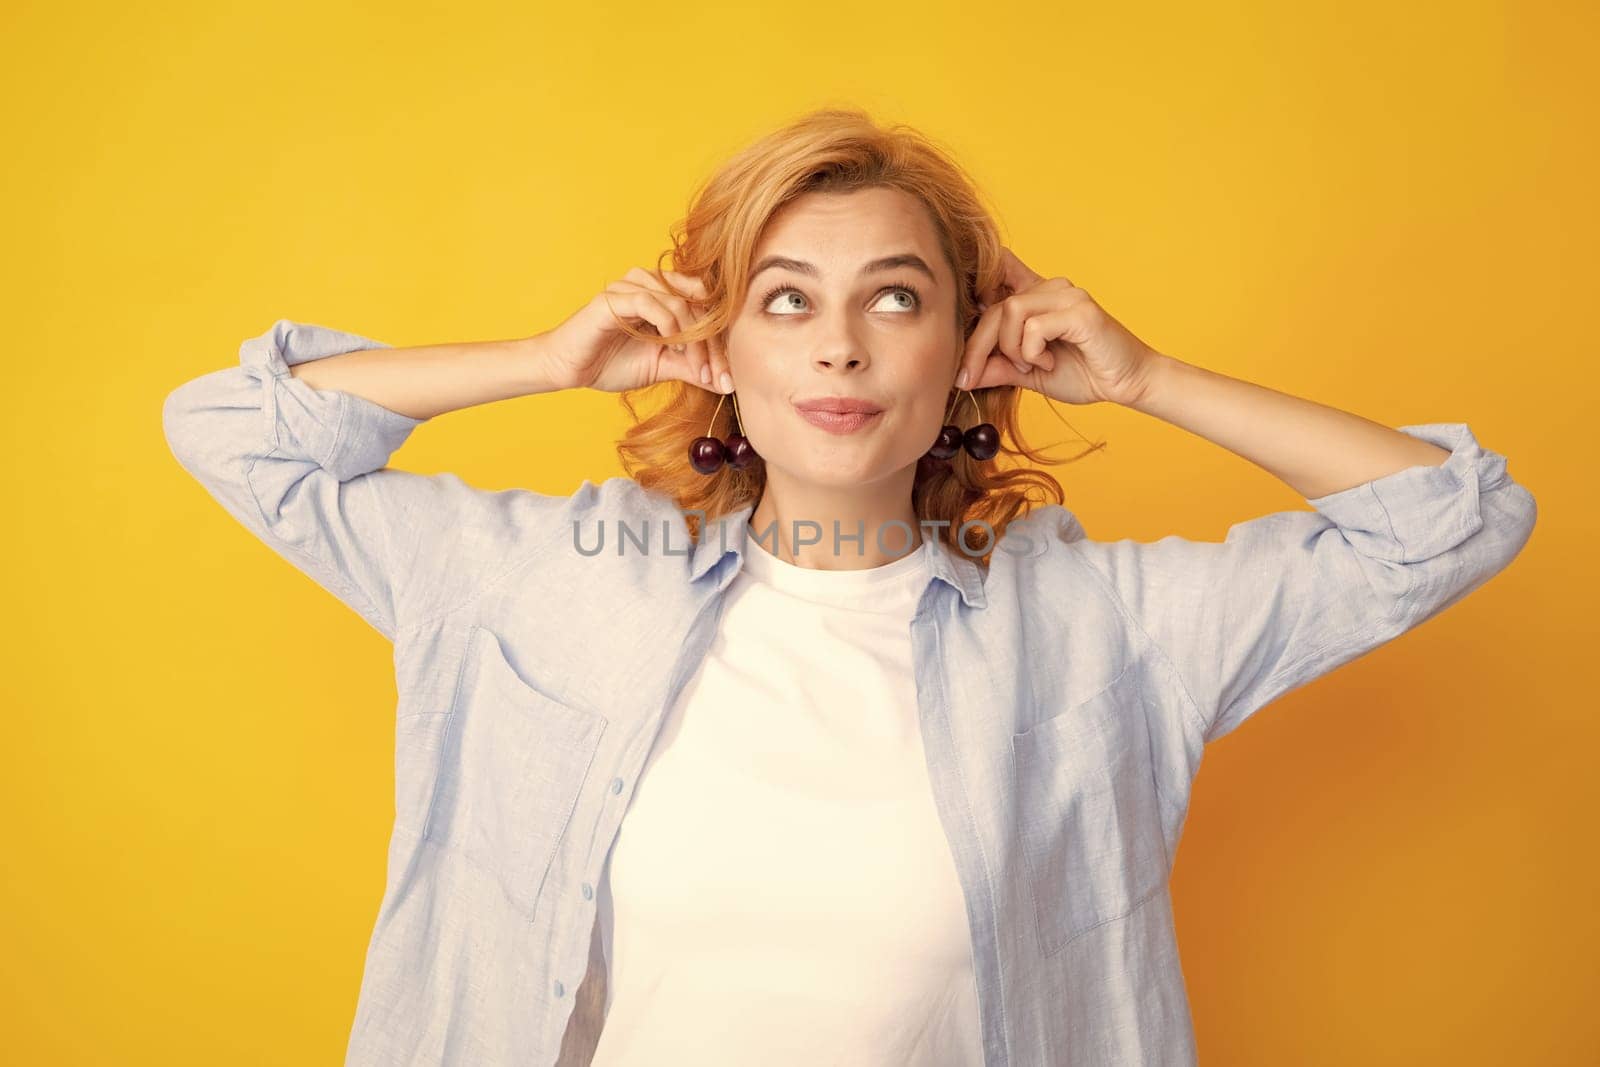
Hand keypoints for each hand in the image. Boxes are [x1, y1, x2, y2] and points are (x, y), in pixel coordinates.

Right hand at [536, 268, 729, 393]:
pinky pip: (651, 304)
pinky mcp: (614, 298)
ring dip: (694, 340)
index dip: (720, 342)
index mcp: (664, 294)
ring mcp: (632, 287)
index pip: (706, 309)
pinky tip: (672, 350)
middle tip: (717, 376)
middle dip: (712, 345)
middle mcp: (650, 284)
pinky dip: (669, 328)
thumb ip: (693, 368)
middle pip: (698, 305)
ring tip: (696, 369)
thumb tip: (726, 382)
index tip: (727, 377)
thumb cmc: (611, 362)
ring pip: (680, 304)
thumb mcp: (663, 366)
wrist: (570, 369)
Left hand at [957, 247, 1161, 406]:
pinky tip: (1048, 363)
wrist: (1127, 383)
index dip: (972, 280)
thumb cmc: (1083, 373)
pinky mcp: (1080, 310)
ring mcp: (1066, 295)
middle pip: (993, 305)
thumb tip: (959, 374)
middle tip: (971, 377)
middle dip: (976, 346)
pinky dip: (1032, 352)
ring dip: (1011, 349)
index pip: (997, 266)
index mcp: (1036, 295)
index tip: (955, 317)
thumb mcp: (1027, 373)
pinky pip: (1034, 327)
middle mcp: (1050, 286)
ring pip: (1010, 312)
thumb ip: (997, 366)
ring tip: (1031, 365)